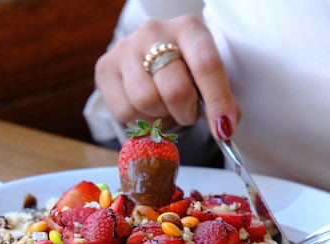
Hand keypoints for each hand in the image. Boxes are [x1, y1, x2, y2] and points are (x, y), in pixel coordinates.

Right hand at [94, 14, 240, 137]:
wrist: (150, 55)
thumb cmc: (184, 68)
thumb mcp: (207, 75)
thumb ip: (221, 98)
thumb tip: (224, 128)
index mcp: (189, 28)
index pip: (206, 66)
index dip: (217, 101)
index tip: (223, 128)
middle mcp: (153, 32)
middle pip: (174, 89)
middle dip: (186, 112)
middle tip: (188, 112)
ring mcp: (125, 48)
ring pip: (146, 101)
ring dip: (161, 115)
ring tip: (165, 106)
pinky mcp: (105, 68)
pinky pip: (124, 111)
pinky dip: (140, 119)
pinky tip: (146, 107)